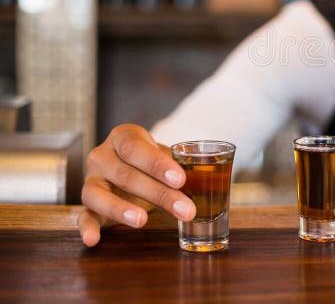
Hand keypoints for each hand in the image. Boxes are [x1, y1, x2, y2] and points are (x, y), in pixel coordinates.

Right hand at [79, 124, 195, 246]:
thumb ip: (178, 165)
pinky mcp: (86, 204)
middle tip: (185, 209)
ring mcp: (91, 180)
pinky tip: (93, 239)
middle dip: (158, 193)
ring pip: (99, 195)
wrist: (126, 164)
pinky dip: (86, 228)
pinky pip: (82, 215)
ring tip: (142, 220)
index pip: (137, 148)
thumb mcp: (163, 155)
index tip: (180, 179)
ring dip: (121, 209)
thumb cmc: (149, 159)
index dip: (158, 164)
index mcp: (123, 137)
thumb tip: (209, 182)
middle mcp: (101, 156)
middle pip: (126, 175)